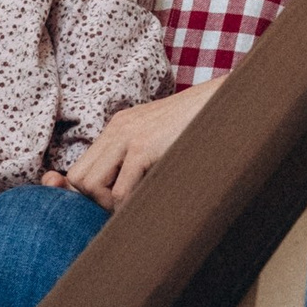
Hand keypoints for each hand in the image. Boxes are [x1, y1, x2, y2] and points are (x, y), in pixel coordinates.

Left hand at [58, 80, 216, 211]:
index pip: (79, 168)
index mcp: (120, 126)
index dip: (87, 193)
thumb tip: (122, 194)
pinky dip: (129, 205)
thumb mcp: (163, 137)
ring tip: (137, 202)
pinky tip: (149, 200)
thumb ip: (140, 157)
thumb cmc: (203, 125)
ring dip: (110, 203)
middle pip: (77, 178)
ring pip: (90, 186)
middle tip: (124, 205)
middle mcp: (118, 128)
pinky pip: (120, 192)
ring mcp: (129, 136)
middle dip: (94, 201)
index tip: (103, 205)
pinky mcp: (144, 147)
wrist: (229, 100)